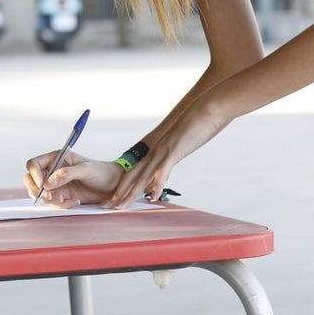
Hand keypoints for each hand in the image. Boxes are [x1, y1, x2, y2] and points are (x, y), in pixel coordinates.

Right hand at [24, 149, 124, 207]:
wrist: (114, 187)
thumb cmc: (102, 172)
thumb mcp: (85, 169)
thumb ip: (66, 174)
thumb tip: (48, 183)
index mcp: (57, 158)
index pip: (34, 164)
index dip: (34, 174)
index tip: (42, 184)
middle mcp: (53, 171)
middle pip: (31, 180)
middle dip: (37, 190)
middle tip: (49, 196)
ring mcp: (56, 185)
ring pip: (40, 194)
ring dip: (51, 200)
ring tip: (66, 199)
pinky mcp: (62, 196)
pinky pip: (53, 203)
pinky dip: (61, 205)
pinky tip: (74, 201)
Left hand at [105, 99, 229, 208]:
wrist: (206, 108)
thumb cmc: (196, 124)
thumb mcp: (180, 142)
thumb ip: (171, 153)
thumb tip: (168, 163)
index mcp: (156, 150)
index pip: (135, 170)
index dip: (123, 185)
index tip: (114, 198)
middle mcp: (155, 151)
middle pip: (133, 175)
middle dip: (120, 193)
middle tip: (107, 206)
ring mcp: (163, 151)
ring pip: (142, 175)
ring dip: (130, 192)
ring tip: (120, 206)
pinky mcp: (173, 150)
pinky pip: (162, 170)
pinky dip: (156, 184)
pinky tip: (152, 197)